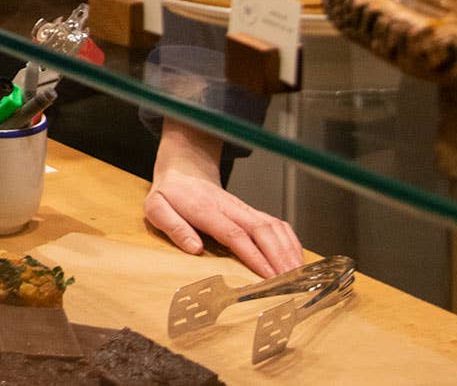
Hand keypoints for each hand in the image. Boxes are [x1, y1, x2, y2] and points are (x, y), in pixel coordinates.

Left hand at [144, 123, 302, 277]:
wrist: (184, 173)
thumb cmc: (170, 196)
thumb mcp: (157, 208)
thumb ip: (173, 226)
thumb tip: (194, 248)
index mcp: (206, 210)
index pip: (235, 234)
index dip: (253, 255)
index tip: (267, 276)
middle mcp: (231, 208)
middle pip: (262, 230)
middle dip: (279, 257)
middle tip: (292, 284)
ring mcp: (244, 209)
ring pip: (274, 227)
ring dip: (288, 251)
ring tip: (299, 278)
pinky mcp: (252, 212)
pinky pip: (277, 225)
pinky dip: (291, 242)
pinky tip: (297, 260)